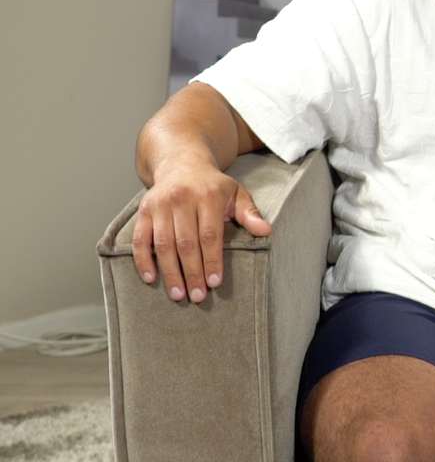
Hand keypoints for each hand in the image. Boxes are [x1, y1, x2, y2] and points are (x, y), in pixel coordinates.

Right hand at [131, 164, 272, 302]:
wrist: (182, 164)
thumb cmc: (212, 186)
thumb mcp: (236, 193)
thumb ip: (250, 213)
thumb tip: (267, 231)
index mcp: (207, 196)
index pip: (210, 234)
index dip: (212, 260)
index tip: (215, 282)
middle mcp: (181, 199)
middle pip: (186, 243)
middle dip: (192, 272)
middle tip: (197, 296)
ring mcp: (159, 205)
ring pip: (163, 244)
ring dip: (170, 272)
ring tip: (178, 294)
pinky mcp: (143, 211)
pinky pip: (140, 239)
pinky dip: (143, 260)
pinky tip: (151, 279)